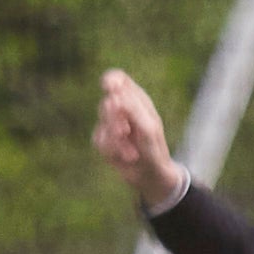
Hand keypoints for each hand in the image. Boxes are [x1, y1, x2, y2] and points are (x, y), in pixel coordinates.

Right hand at [94, 69, 186, 208]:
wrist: (150, 175)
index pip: (117, 79)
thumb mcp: (148, 126)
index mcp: (135, 99)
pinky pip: (99, 140)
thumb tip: (113, 95)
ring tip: (132, 152)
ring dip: (117, 140)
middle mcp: (121, 109)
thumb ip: (132, 108)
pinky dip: (114, 151)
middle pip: (106, 103)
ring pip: (102, 123)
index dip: (110, 80)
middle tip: (126, 131)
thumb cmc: (154, 148)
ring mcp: (111, 124)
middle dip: (114, 119)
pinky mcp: (103, 140)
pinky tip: (127, 156)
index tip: (109, 88)